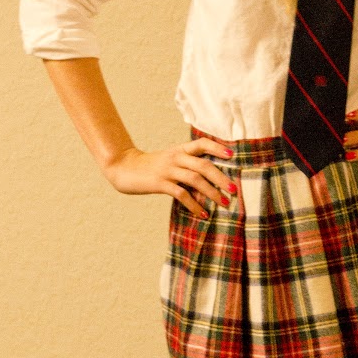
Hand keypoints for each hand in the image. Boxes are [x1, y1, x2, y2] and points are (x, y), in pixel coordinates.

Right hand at [104, 139, 236, 215]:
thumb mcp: (170, 161)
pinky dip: (194, 205)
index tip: (233, 155)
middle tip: (234, 190)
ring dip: (212, 192)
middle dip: (221, 178)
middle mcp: (176, 157)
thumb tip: (210, 183)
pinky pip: (181, 194)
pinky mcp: (159, 183)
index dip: (218, 148)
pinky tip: (203, 214)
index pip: (202, 143)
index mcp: (180, 149)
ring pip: (195, 179)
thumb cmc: (151, 167)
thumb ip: (187, 166)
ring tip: (224, 203)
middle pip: (204, 165)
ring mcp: (167, 170)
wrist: (123, 168)